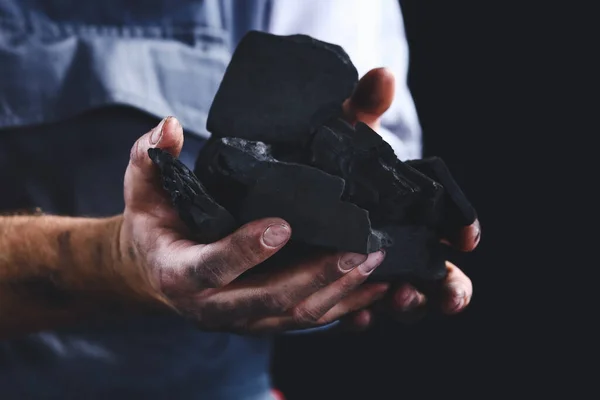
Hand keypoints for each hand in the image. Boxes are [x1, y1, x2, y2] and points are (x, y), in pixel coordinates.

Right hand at [118, 117, 388, 332]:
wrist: (155, 271)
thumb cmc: (154, 225)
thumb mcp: (142, 187)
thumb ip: (150, 154)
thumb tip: (168, 125)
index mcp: (179, 273)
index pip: (212, 266)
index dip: (245, 250)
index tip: (283, 226)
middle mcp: (211, 307)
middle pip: (268, 299)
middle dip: (316, 276)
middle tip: (357, 249)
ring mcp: (241, 319)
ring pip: (295, 314)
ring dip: (338, 290)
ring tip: (375, 262)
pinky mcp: (263, 319)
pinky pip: (305, 319)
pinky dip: (342, 306)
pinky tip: (375, 289)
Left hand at [341, 68, 480, 328]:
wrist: (274, 190)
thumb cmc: (321, 163)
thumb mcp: (340, 136)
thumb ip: (362, 110)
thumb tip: (381, 76)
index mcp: (409, 215)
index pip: (449, 229)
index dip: (462, 231)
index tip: (465, 234)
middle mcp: (396, 249)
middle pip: (435, 279)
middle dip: (448, 288)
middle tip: (447, 292)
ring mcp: (368, 274)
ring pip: (400, 301)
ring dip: (406, 305)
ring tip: (399, 297)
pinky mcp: (337, 292)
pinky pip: (354, 314)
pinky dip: (359, 317)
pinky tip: (355, 317)